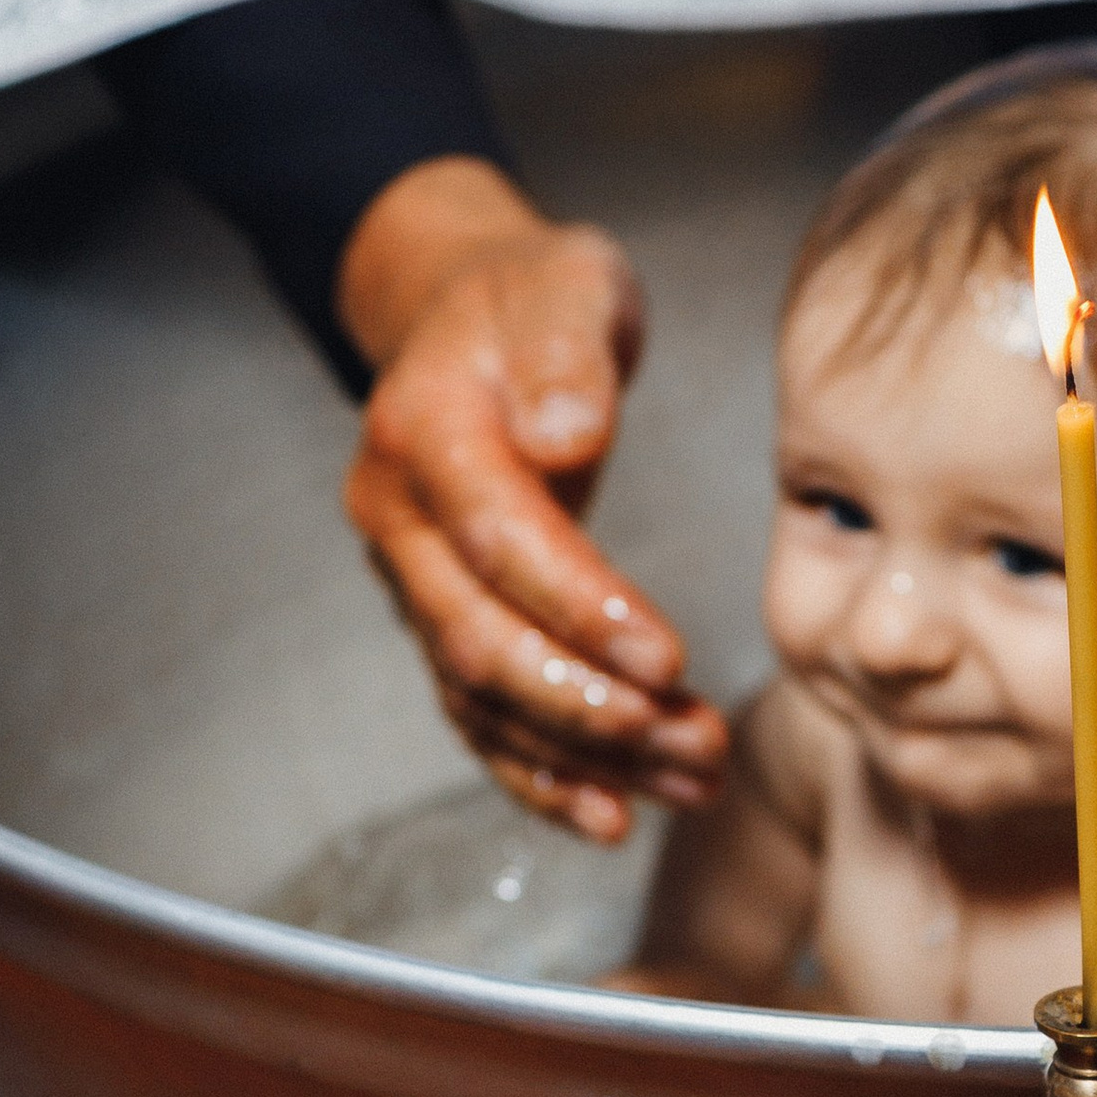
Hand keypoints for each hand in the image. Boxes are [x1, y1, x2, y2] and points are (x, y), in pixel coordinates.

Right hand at [338, 161, 727, 840]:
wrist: (469, 313)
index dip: (580, 609)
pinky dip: (543, 774)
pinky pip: (480, 716)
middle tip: (697, 743)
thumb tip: (563, 435)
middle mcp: (399, 521)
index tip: (668, 658)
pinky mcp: (442, 619)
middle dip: (592, 709)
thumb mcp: (561, 284)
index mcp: (423, 436)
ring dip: (589, 756)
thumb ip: (564, 352)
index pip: (499, 541)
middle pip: (481, 643)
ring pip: (485, 698)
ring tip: (695, 779)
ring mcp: (411, 581)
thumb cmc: (528, 297)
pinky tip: (615, 812)